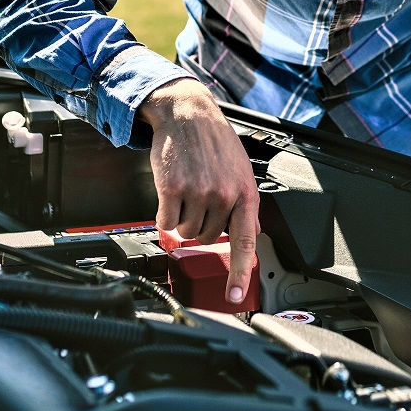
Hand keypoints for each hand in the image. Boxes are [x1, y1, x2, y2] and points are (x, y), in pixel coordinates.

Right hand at [139, 79, 258, 303]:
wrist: (188, 114)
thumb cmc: (214, 141)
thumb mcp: (239, 170)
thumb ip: (241, 203)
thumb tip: (245, 233)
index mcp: (245, 193)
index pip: (245, 242)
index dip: (239, 273)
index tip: (235, 297)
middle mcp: (224, 194)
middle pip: (207, 238)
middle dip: (200, 225)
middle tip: (198, 200)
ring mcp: (198, 192)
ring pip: (185, 232)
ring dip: (181, 219)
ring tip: (187, 191)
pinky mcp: (172, 188)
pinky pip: (165, 222)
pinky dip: (164, 215)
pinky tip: (171, 193)